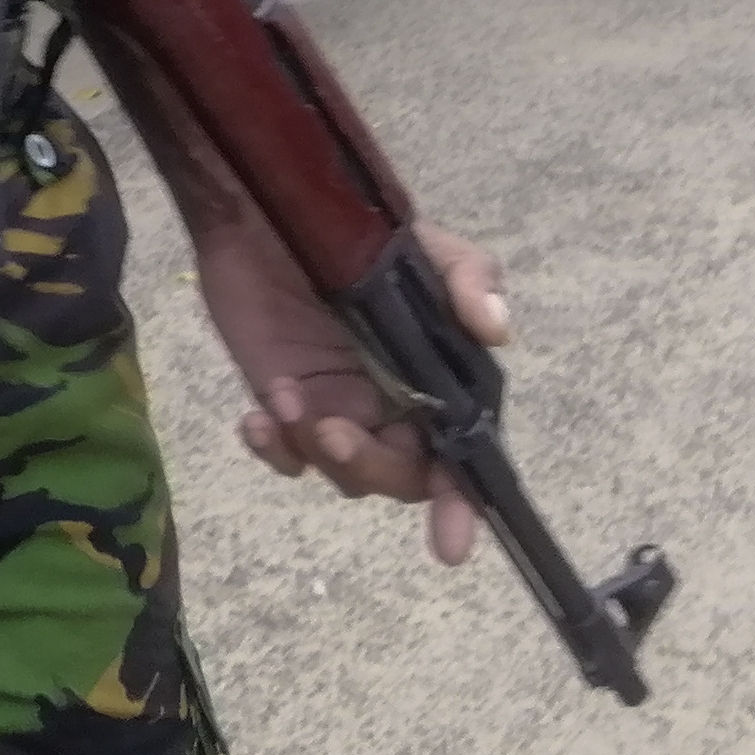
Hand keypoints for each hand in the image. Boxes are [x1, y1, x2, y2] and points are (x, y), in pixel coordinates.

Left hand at [190, 212, 509, 568]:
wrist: (271, 209)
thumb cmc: (357, 231)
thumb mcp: (425, 247)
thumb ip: (471, 280)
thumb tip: (498, 329)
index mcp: (439, 384)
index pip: (461, 457)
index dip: (462, 505)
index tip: (451, 545)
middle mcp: (393, 407)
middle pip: (396, 475)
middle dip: (368, 465)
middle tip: (332, 430)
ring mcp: (337, 407)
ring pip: (339, 470)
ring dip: (313, 449)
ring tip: (285, 398)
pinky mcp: (286, 402)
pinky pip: (285, 454)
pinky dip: (273, 448)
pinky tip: (256, 416)